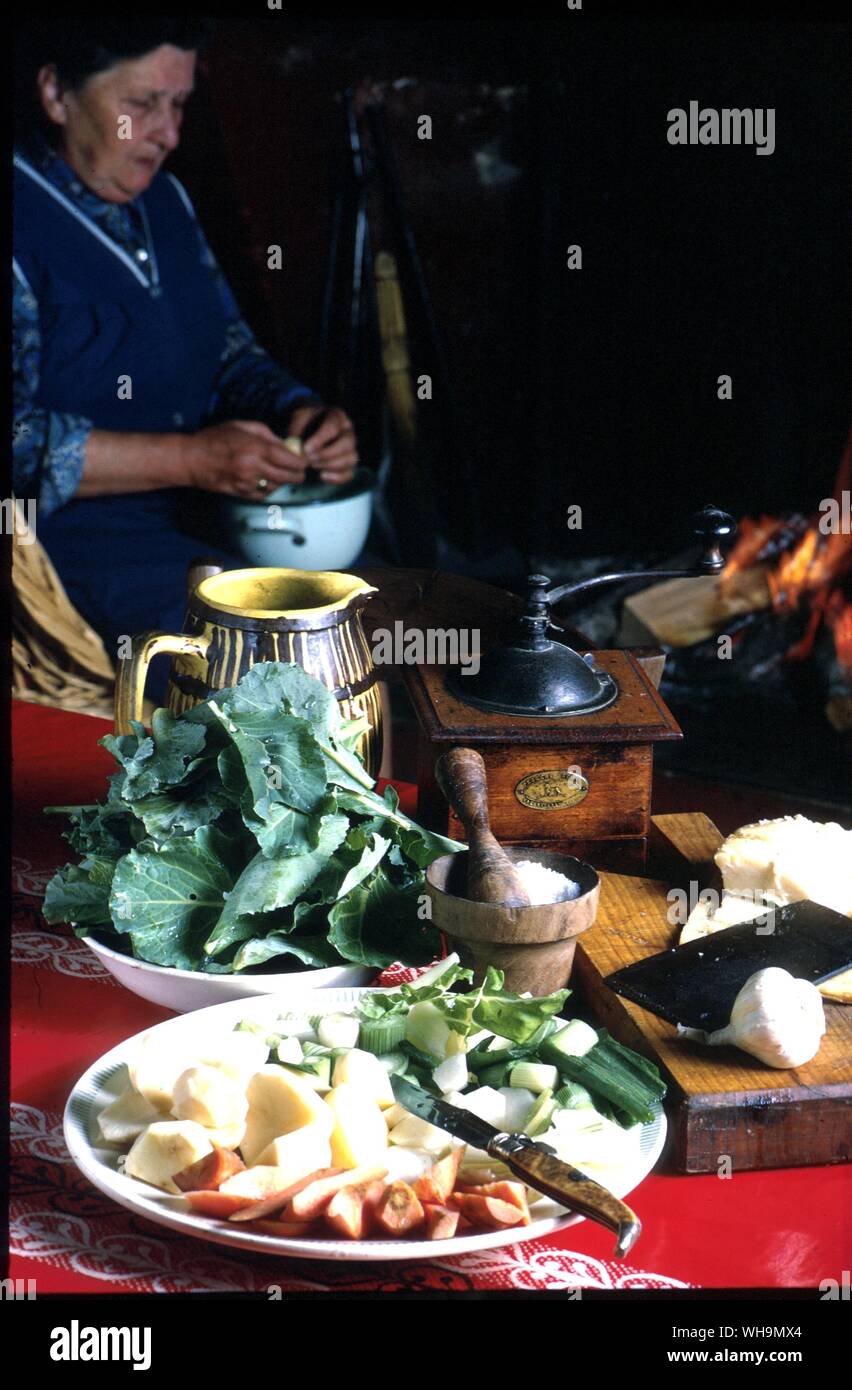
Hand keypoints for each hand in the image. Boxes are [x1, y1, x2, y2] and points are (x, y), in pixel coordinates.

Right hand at [180, 421, 306, 498]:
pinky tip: (263, 480)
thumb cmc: (214, 438)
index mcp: (256, 448)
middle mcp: (254, 467)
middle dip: (297, 474)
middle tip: (298, 471)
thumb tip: (285, 444)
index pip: (290, 460)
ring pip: (277, 487)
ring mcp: (247, 482)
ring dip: (281, 481)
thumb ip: (266, 434)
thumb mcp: (241, 426)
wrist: (190, 459)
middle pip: (289, 477)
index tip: (303, 460)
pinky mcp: (240, 493)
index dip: (302, 462)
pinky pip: (263, 495)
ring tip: (277, 473)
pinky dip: (267, 489)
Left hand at [288, 404, 358, 483]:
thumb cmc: (306, 423)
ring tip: (313, 466)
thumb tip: (295, 444)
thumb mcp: (298, 418)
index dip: (320, 440)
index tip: (306, 450)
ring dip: (331, 466)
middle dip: (327, 455)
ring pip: (350, 459)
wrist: (310, 429)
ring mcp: (351, 448)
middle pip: (347, 444)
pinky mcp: (349, 463)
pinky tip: (322, 476)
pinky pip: (349, 473)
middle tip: (310, 460)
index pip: (333, 427)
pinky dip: (336, 477)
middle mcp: (348, 431)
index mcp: (336, 416)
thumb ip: (296, 428)